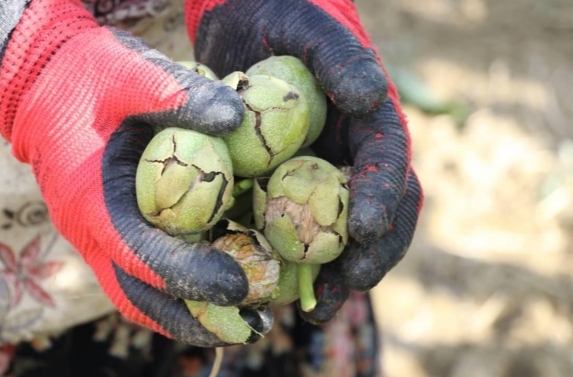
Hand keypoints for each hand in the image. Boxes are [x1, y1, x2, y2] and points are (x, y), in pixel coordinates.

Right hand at [0, 0, 271, 345]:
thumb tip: (237, 119)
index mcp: (91, 199)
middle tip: (254, 324)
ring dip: (187, 314)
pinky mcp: (107, 231)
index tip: (240, 287)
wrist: (40, 81)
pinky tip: (215, 289)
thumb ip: (178, 95)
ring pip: (138, 294)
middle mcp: (88, 231)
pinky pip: (138, 274)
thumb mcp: (130, 71)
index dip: (190, 276)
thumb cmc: (86, 75)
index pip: (141, 255)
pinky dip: (175, 291)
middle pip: (140, 295)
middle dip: (196, 317)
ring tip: (243, 321)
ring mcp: (94, 236)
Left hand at [185, 0, 423, 321]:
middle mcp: (350, 155)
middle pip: (374, 215)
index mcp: (368, 122)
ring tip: (315, 308)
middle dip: (366, 255)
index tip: (365, 228)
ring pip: (335, 233)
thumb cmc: (283, 17)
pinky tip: (271, 285)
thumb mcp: (311, 29)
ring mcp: (318, 175)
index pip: (388, 165)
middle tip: (344, 289)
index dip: (382, 198)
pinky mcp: (282, 185)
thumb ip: (341, 58)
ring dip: (331, 273)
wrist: (247, 20)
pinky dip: (287, 259)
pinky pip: (290, 229)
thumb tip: (372, 97)